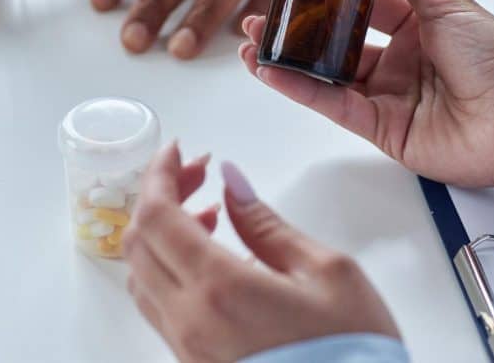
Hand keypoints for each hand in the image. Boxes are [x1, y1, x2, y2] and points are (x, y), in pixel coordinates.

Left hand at [124, 143, 398, 362]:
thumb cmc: (355, 354)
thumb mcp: (327, 272)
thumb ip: (267, 223)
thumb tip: (232, 181)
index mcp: (219, 290)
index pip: (156, 216)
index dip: (159, 175)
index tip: (177, 151)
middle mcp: (190, 323)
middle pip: (139, 243)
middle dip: (160, 197)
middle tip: (197, 173)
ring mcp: (188, 350)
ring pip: (143, 277)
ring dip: (163, 233)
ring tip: (210, 211)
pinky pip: (161, 306)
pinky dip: (171, 267)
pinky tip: (212, 254)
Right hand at [239, 0, 493, 188]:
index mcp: (417, 22)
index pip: (357, 1)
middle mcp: (399, 57)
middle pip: (333, 38)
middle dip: (293, 25)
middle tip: (254, 10)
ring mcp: (387, 94)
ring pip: (325, 72)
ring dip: (285, 56)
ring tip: (248, 38)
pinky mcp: (381, 128)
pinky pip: (332, 104)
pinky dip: (298, 88)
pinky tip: (268, 69)